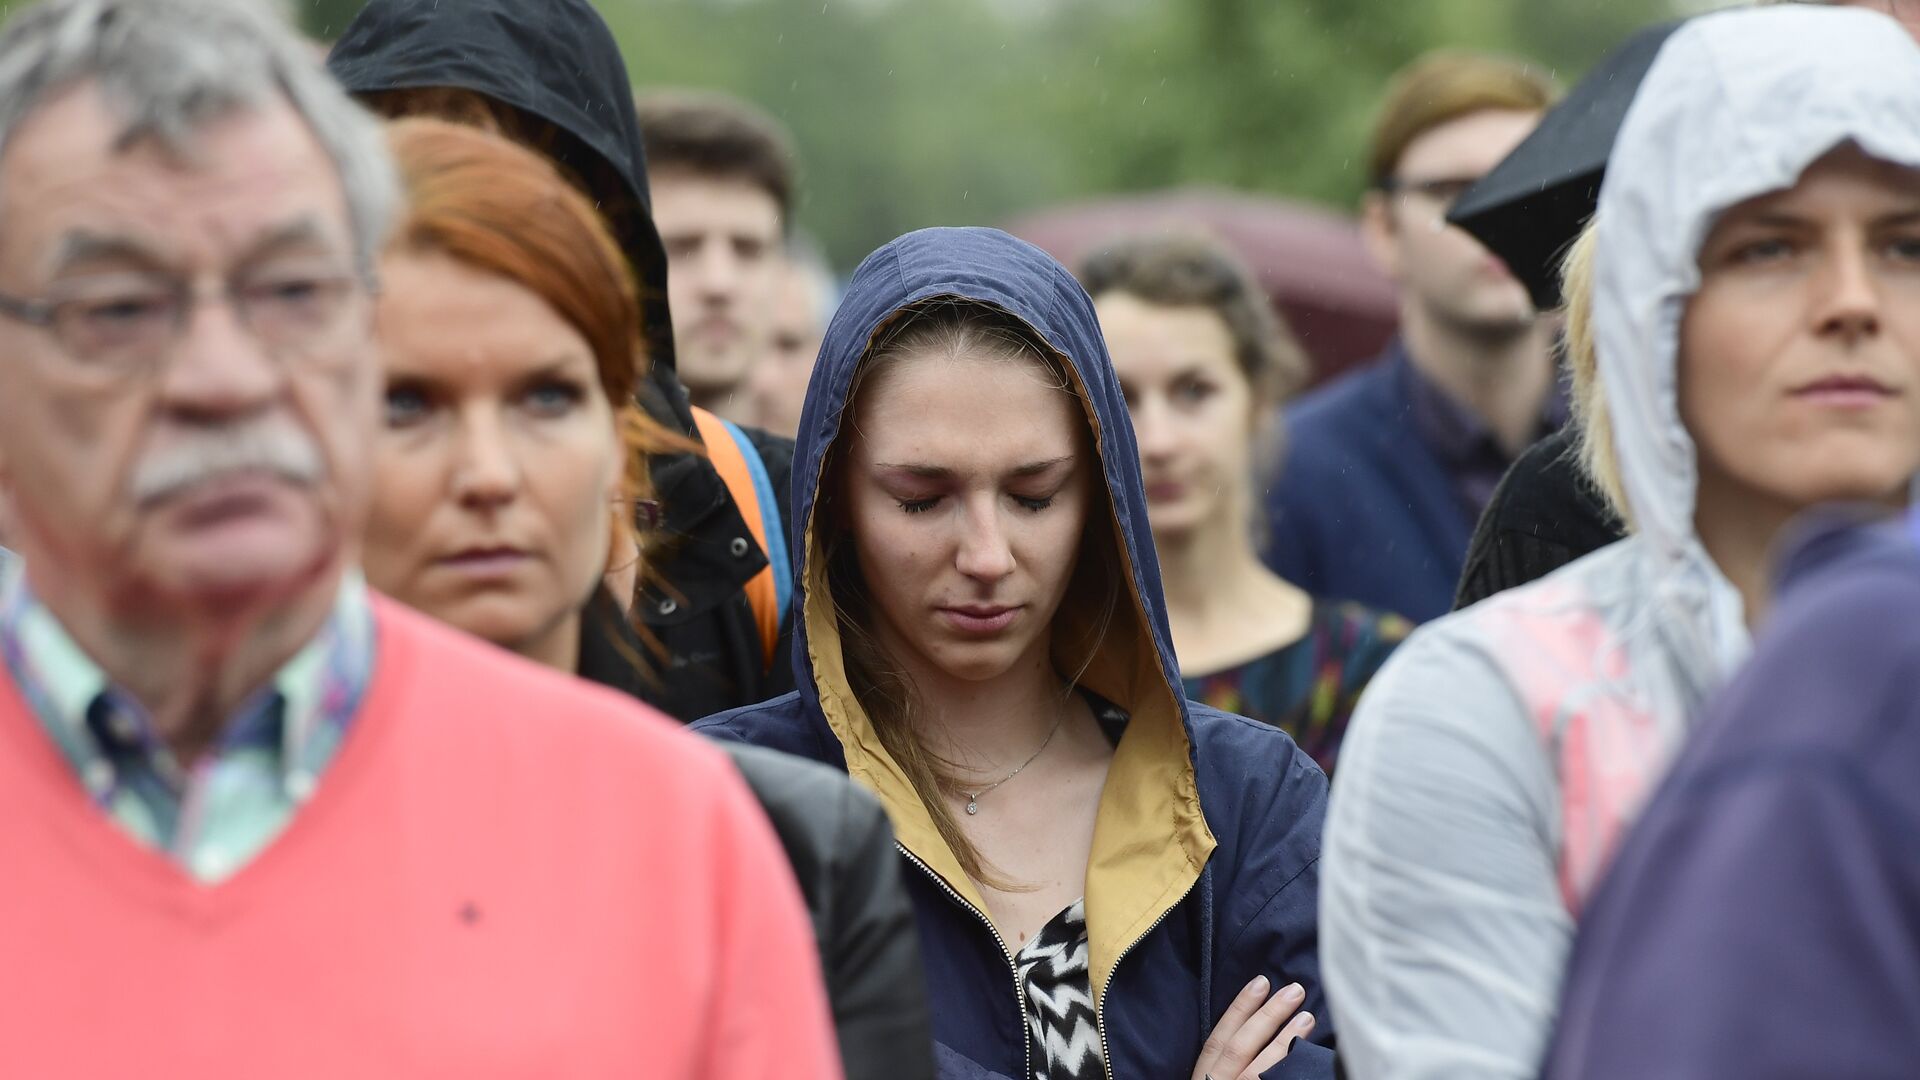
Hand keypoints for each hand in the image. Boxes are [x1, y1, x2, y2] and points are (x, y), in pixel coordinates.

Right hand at [1190, 976, 1315, 1079]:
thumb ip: (1226, 1062)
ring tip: (1307, 1017)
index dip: (1239, 1008)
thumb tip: (1251, 1030)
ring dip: (1284, 1041)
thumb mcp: (1213, 1078)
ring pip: (1259, 1069)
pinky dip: (1286, 1071)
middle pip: (1239, 1047)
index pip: (1218, 1039)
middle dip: (1267, 1016)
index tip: (1260, 982)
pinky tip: (1304, 1055)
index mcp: (1204, 1075)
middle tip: (1294, 990)